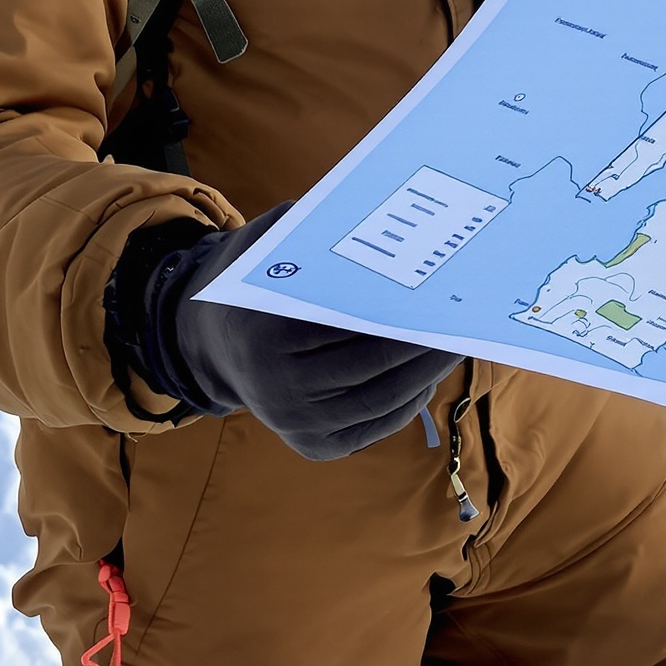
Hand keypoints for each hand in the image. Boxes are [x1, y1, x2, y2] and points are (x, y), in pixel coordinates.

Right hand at [108, 208, 459, 461]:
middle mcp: (279, 389)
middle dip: (423, 345)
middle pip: (372, 366)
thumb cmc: (249, 281)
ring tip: (454, 345)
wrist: (205, 344)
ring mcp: (296, 425)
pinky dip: (406, 402)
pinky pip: (373, 425)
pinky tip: (427, 375)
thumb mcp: (264, 244)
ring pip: (380, 401)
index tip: (436, 294)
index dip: (397, 311)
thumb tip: (375, 219)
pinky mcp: (313, 447)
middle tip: (461, 321)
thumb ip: (308, 231)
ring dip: (424, 375)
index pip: (347, 324)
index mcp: (266, 335)